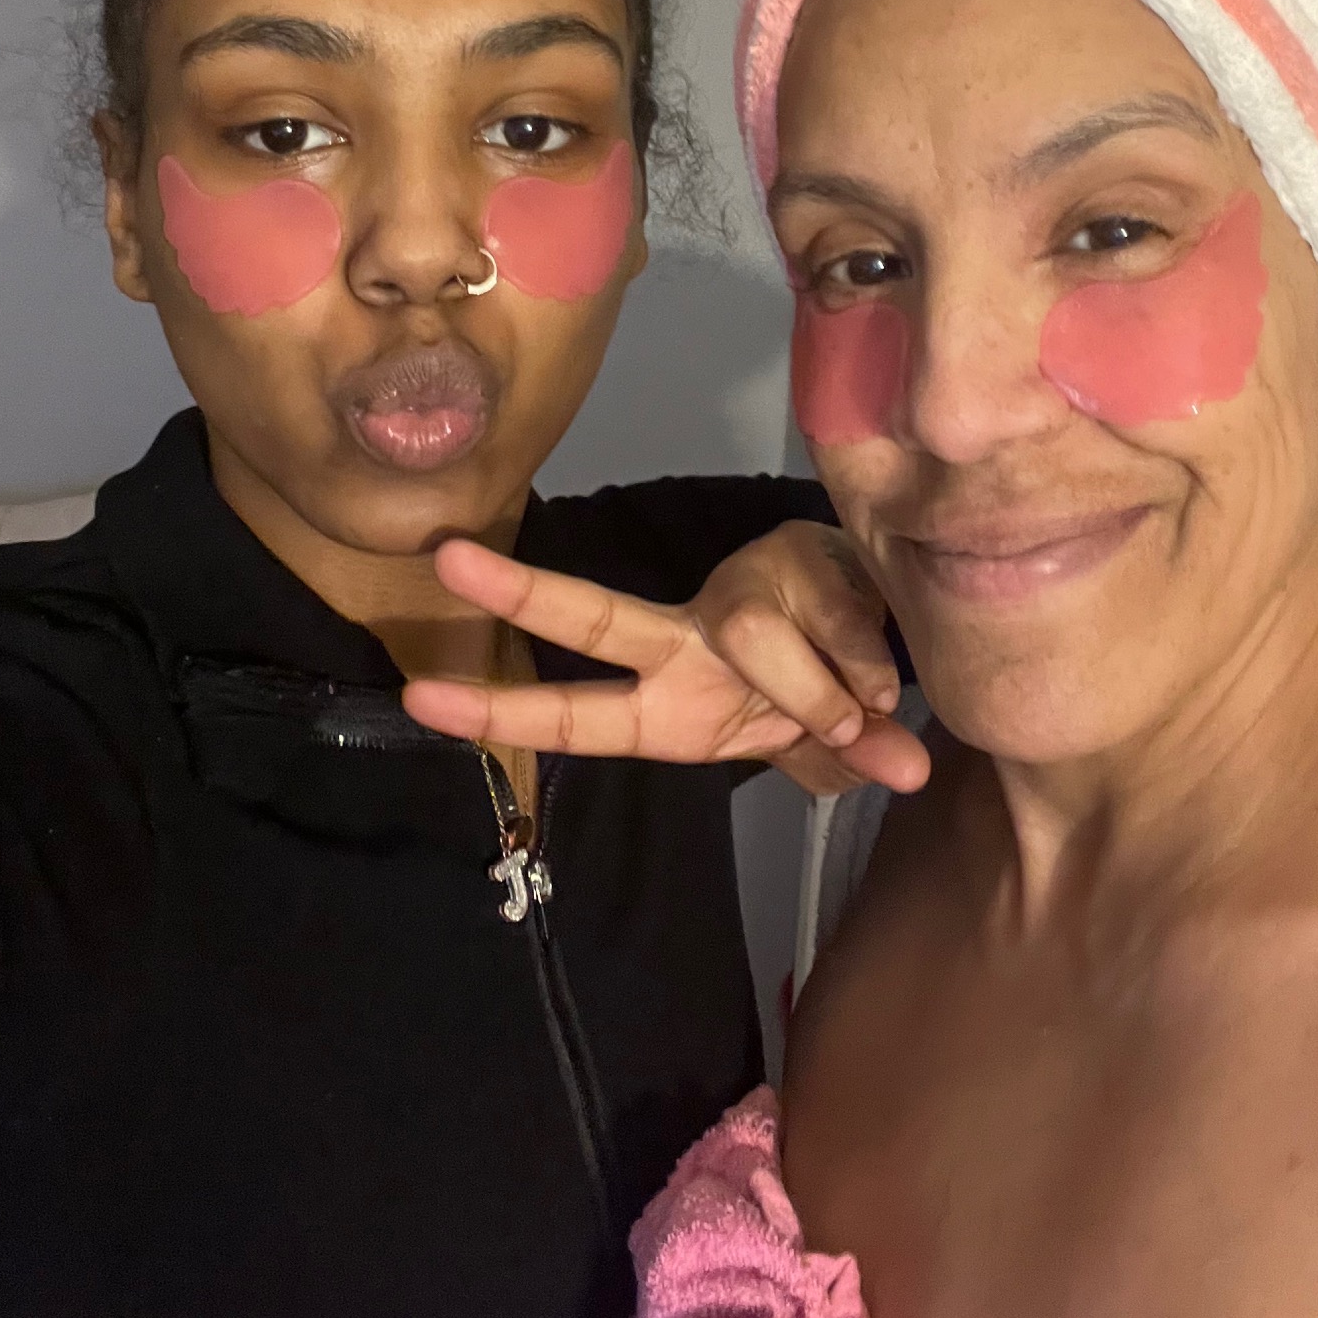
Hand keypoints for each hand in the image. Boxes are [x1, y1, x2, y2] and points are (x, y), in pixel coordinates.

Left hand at [401, 524, 928, 794]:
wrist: (886, 623)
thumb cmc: (824, 694)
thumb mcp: (812, 747)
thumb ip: (836, 758)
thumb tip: (900, 766)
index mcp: (668, 705)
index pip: (573, 714)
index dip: (499, 713)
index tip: (417, 700)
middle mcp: (684, 638)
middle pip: (596, 616)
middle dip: (520, 591)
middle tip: (444, 560)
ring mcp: (734, 590)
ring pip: (763, 647)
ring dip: (827, 694)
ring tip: (863, 705)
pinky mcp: (792, 551)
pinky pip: (836, 627)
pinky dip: (870, 665)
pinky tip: (882, 665)